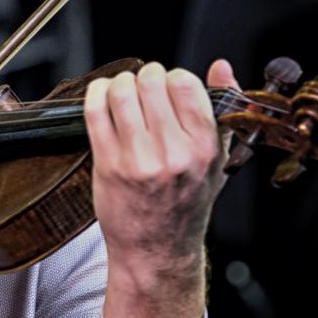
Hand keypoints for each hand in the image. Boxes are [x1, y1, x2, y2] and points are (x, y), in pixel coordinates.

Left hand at [83, 59, 237, 317]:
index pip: (185, 84)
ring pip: (121, 93)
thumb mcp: (217, 160)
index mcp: (205, 148)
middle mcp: (174, 153)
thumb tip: (221, 66)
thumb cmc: (186, 205)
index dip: (171, 77)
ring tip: (120, 92)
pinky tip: (100, 96)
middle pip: (151, 83)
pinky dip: (95, 95)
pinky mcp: (108, 167)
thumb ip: (222, 112)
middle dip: (143, 77)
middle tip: (140, 88)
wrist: (156, 251)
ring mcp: (139, 161)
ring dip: (118, 84)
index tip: (165, 86)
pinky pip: (95, 114)